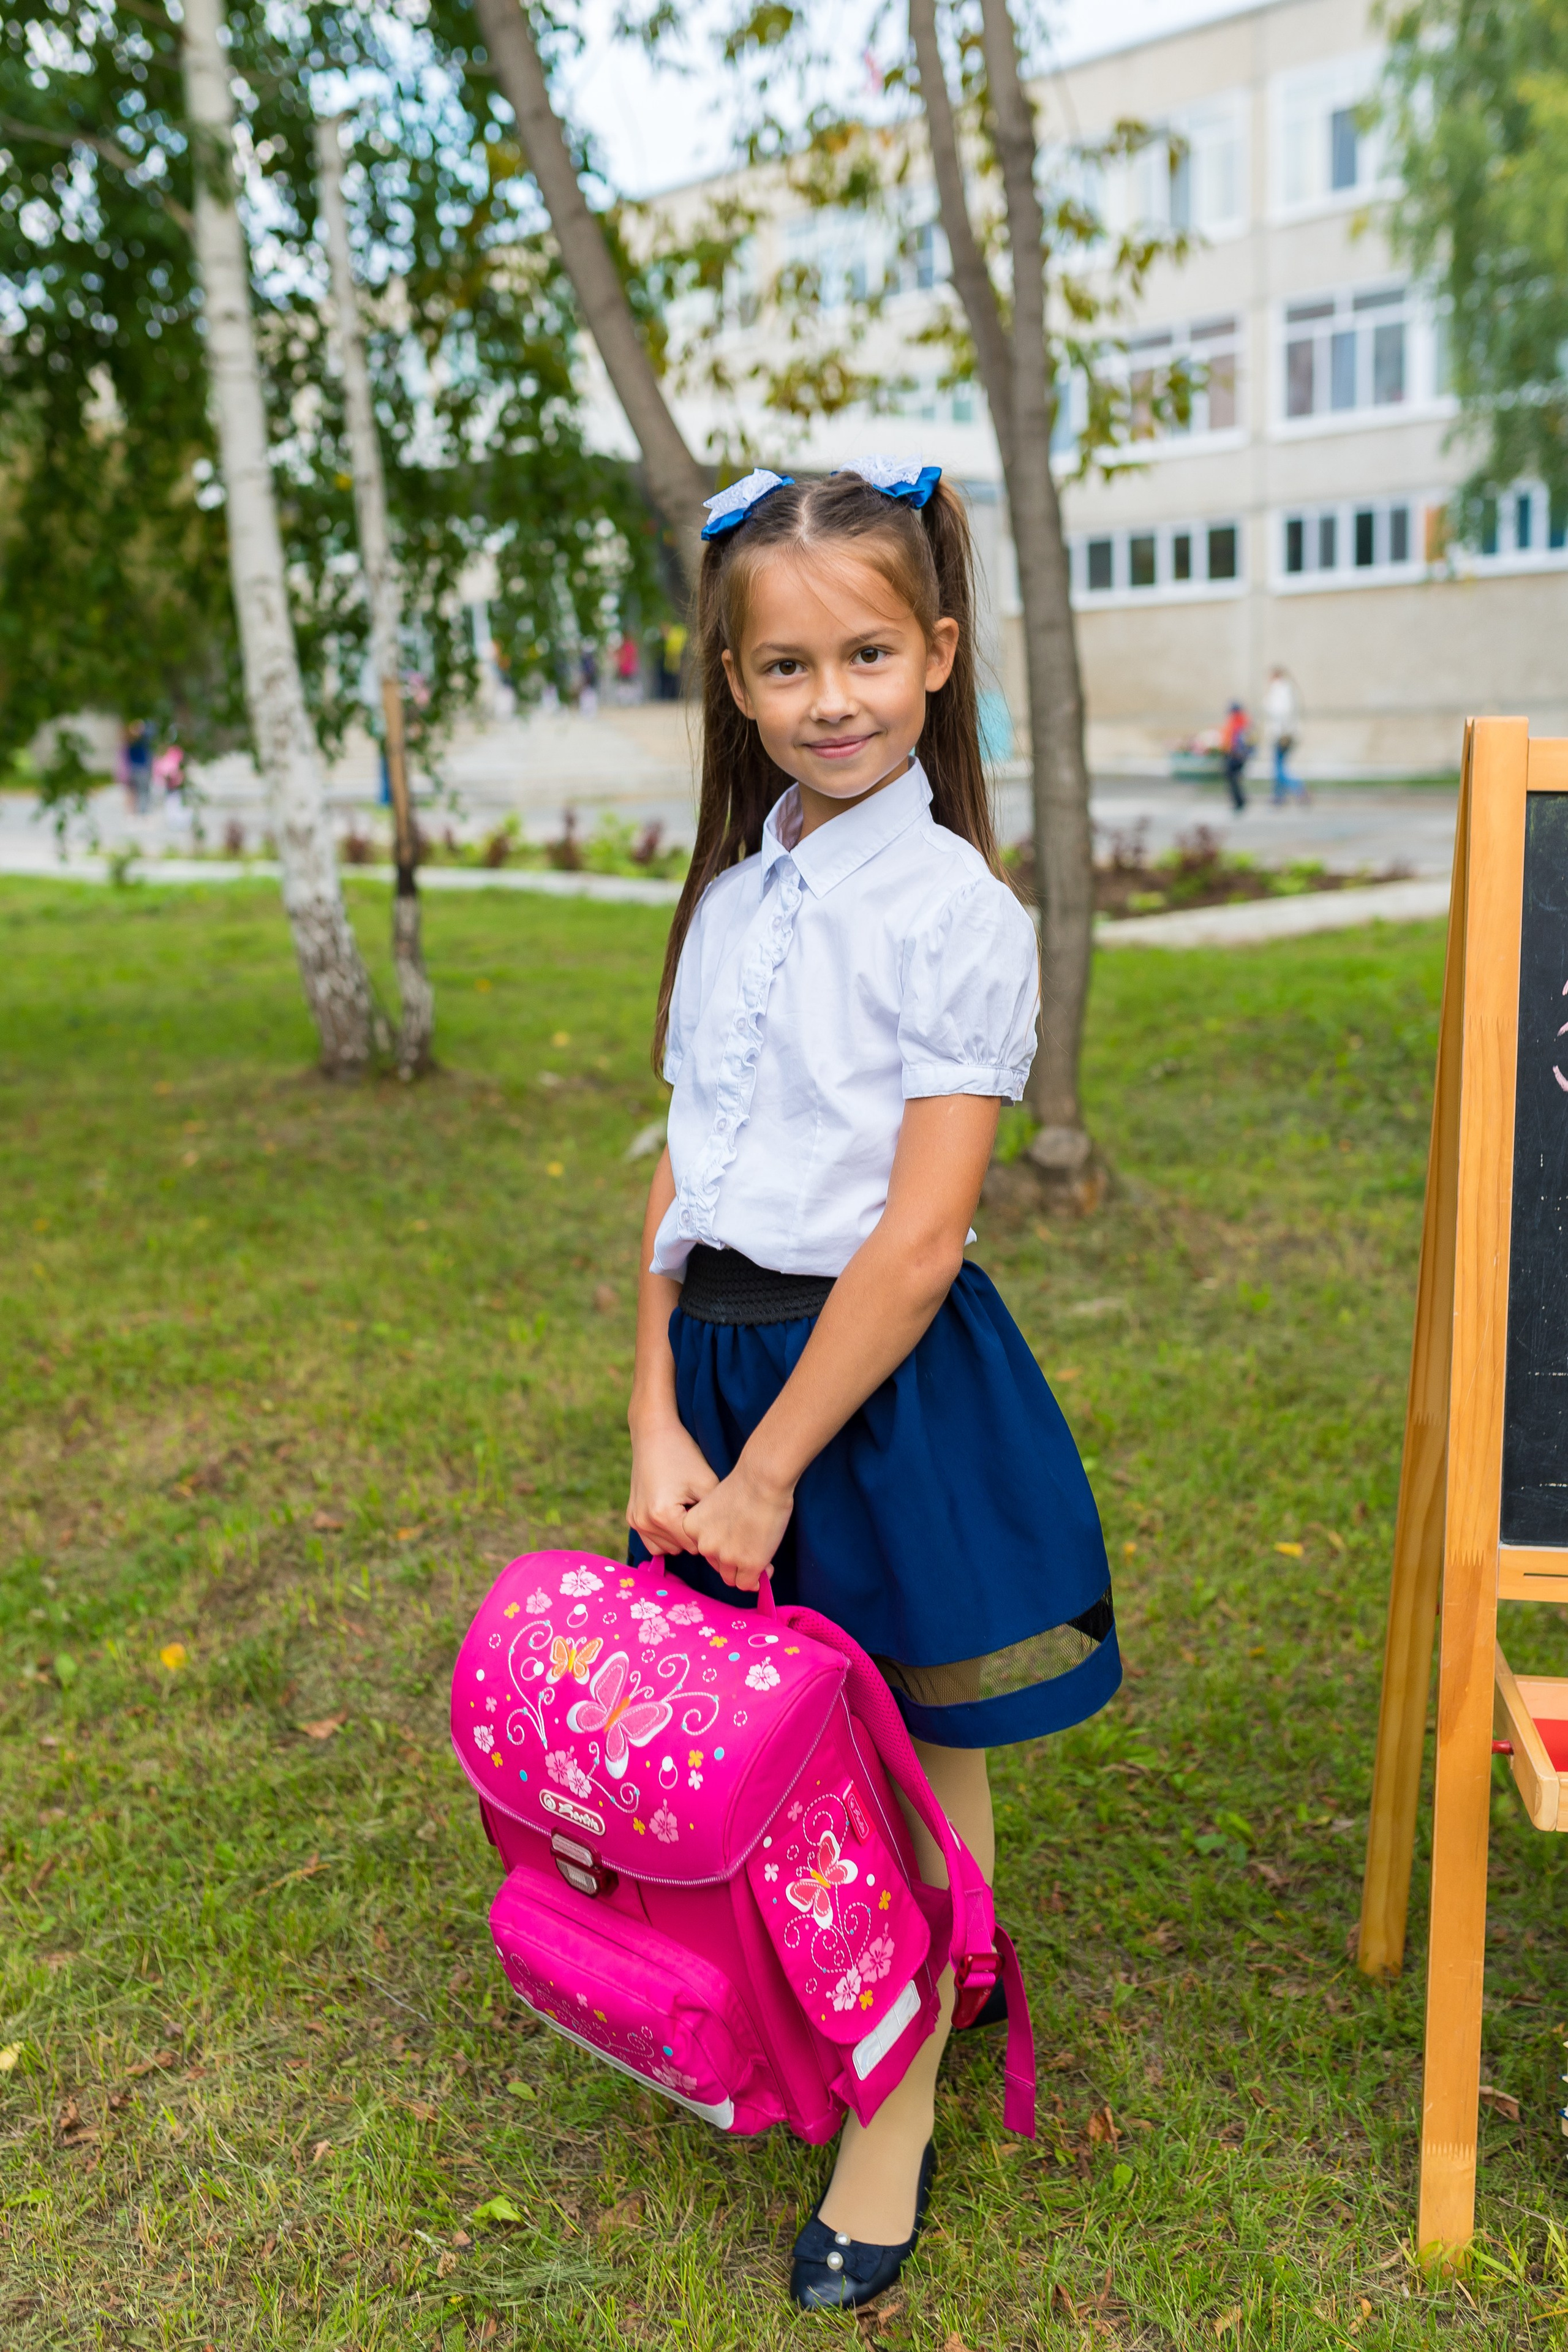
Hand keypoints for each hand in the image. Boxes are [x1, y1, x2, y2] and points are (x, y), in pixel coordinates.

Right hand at [627, 1417, 717, 1557]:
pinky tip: (674, 1515)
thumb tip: (721, 1539)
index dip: (707, 1531)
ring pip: (666, 1548)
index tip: (712, 1515)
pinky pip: (652, 1541)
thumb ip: (714, 1517)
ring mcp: (635, 1521)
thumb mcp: (707, 1483)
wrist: (653, 1434)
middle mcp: (644, 1522)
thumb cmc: (683, 1455)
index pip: (695, 1545)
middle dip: (692, 1534)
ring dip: (678, 1537)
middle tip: (698, 1508)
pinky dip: (664, 1535)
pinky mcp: (631, 1517)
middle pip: (680, 1549)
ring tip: (686, 1510)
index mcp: (663, 1515)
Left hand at [681, 1455, 792, 1591]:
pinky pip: (748, 1584)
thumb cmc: (744, 1485)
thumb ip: (715, 1527)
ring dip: (745, 1570)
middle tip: (751, 1545)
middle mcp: (704, 1546)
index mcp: (691, 1529)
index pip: (703, 1549)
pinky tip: (766, 1566)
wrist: (763, 1480)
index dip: (721, 1546)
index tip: (735, 1537)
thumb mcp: (714, 1505)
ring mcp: (726, 1557)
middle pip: (717, 1565)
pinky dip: (757, 1578)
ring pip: (732, 1578)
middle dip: (733, 1559)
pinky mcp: (748, 1564)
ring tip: (761, 1553)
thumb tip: (731, 1552)